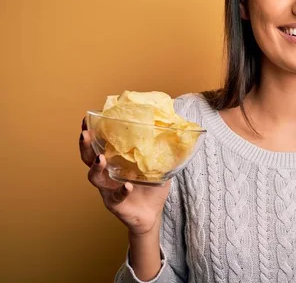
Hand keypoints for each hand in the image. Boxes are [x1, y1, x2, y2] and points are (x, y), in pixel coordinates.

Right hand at [79, 117, 170, 236]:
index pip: (98, 145)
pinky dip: (121, 191)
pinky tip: (127, 186)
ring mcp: (107, 189)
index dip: (91, 133)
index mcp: (114, 162)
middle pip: (88, 158)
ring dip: (96, 167)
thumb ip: (160, 151)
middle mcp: (106, 174)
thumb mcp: (156, 166)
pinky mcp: (114, 203)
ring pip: (94, 177)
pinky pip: (115, 197)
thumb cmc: (151, 188)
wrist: (152, 213)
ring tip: (101, 158)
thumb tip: (173, 131)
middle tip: (85, 133)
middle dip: (85, 145)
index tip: (87, 119)